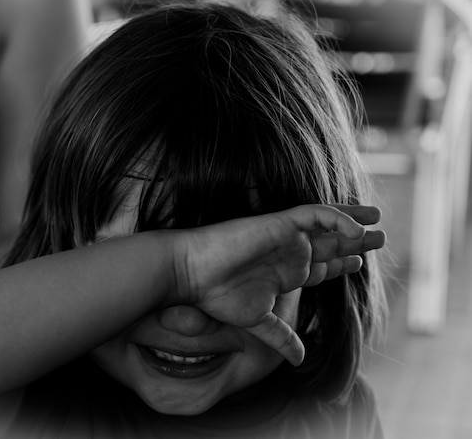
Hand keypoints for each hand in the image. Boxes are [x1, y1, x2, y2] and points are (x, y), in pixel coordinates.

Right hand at [173, 204, 385, 365]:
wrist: (193, 274)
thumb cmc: (218, 296)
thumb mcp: (258, 321)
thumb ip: (281, 336)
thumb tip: (299, 359)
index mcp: (285, 273)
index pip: (320, 266)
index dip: (341, 263)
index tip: (359, 262)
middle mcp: (288, 252)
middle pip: (331, 244)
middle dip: (356, 241)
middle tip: (381, 239)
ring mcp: (285, 237)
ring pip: (328, 224)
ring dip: (354, 223)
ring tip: (377, 221)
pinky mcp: (280, 223)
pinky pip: (316, 214)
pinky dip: (337, 218)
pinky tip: (354, 228)